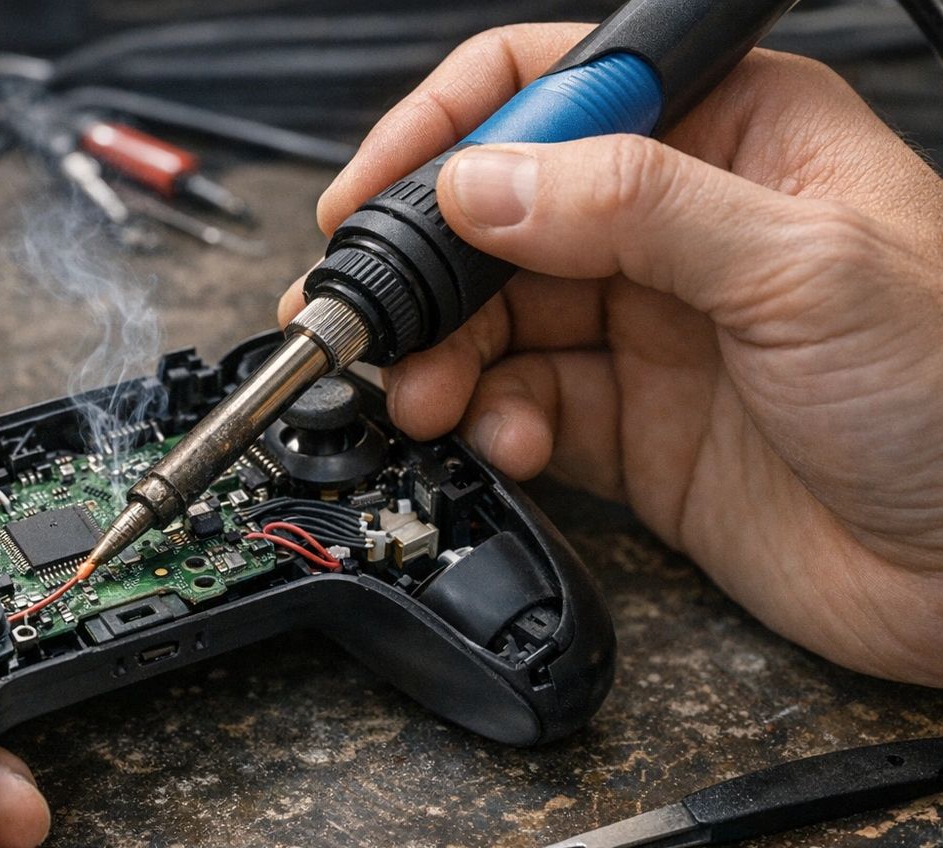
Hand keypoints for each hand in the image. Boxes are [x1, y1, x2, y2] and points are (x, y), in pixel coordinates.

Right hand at [282, 24, 942, 683]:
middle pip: (500, 215)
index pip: (552, 88)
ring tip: (426, 396)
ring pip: (495, 320)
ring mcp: (647, 328)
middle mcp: (676, 225)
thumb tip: (483, 182)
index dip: (449, 129)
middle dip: (425, 270)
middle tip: (366, 320)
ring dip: (443, 359)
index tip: (373, 192)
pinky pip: (522, 408)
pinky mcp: (628, 425)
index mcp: (732, 136)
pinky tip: (510, 440)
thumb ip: (632, 208)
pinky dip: (494, 426)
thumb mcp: (800, 267)